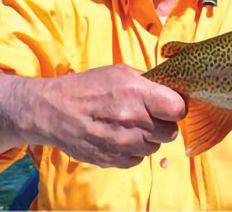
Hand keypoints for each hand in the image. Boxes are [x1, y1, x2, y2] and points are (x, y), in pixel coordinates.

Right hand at [25, 64, 184, 167]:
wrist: (53, 111)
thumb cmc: (88, 87)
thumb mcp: (119, 72)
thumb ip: (148, 81)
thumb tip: (170, 89)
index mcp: (137, 93)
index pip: (178, 109)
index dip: (175, 108)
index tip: (168, 106)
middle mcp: (133, 119)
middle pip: (170, 132)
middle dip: (163, 125)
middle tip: (149, 117)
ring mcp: (123, 143)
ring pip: (154, 147)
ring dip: (147, 139)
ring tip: (130, 126)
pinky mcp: (113, 160)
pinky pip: (137, 160)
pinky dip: (132, 151)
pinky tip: (119, 137)